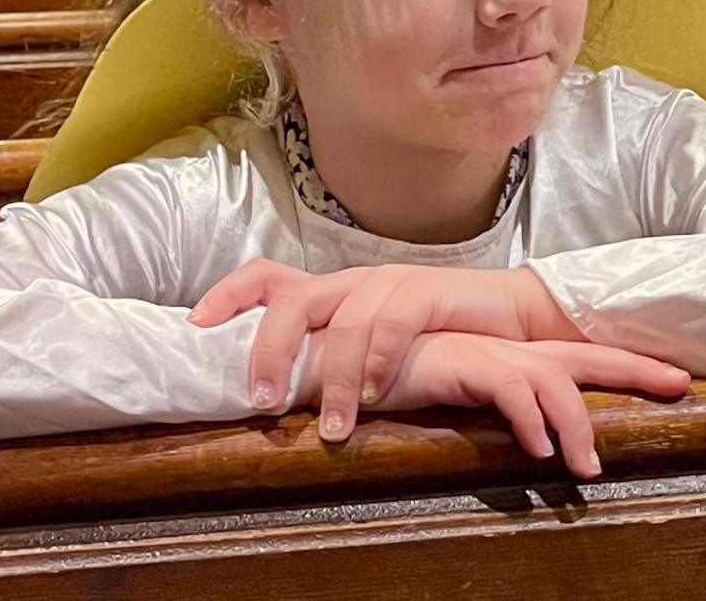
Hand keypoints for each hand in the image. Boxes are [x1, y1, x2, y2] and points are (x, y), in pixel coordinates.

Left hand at [192, 261, 582, 433]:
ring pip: (344, 324)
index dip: (227, 294)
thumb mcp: (374, 350)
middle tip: (261, 403)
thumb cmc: (438, 338)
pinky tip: (377, 397)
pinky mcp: (429, 290)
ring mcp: (391, 283)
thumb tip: (278, 400)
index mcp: (334, 291)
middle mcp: (354, 281)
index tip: (194, 324)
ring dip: (334, 381)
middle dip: (269, 351)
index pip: (267, 276)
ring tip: (334, 429)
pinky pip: (394, 323)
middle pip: (293, 301)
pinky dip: (380, 363)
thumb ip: (332, 360)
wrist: (511, 317)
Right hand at [342, 332, 690, 475]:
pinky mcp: (466, 364)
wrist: (348, 353)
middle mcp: (514, 352)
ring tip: (590, 469)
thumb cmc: (404, 378)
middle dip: (636, 368)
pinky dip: (531, 420)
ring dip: (579, 425)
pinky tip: (540, 452)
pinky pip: (511, 391)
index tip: (677, 378)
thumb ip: (497, 413)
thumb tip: (532, 447)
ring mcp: (492, 354)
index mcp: (518, 357)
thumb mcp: (462, 398)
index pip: (585, 357)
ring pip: (556, 381)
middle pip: (589, 356)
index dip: (631, 365)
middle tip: (680, 384)